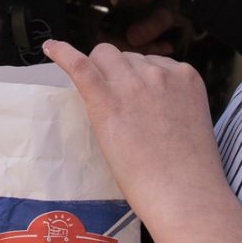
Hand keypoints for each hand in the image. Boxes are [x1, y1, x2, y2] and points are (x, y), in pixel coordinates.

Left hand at [40, 39, 241, 242]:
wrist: (184, 194)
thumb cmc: (189, 171)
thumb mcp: (191, 120)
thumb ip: (172, 102)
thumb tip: (147, 103)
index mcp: (186, 76)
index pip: (151, 61)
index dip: (138, 79)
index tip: (134, 97)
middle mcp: (160, 72)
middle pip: (126, 56)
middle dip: (118, 72)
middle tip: (116, 104)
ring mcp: (134, 82)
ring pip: (105, 56)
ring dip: (100, 71)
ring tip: (102, 102)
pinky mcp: (108, 100)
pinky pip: (80, 65)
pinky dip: (63, 53)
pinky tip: (50, 48)